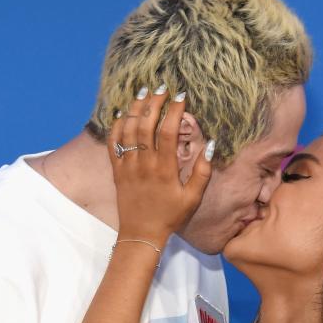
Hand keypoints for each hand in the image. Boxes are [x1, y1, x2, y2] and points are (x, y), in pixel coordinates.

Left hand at [109, 86, 214, 244]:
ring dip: (135, 108)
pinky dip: (116, 126)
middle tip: (161, 89)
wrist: (141, 233)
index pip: (168, 131)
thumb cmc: (170, 217)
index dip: (174, 111)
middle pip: (146, 124)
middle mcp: (144, 164)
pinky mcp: (117, 171)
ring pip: (127, 129)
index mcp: (164, 169)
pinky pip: (113, 143)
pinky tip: (122, 114)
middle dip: (154, 102)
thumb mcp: (193, 198)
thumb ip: (202, 172)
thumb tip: (210, 145)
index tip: (181, 97)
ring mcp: (128, 166)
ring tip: (143, 94)